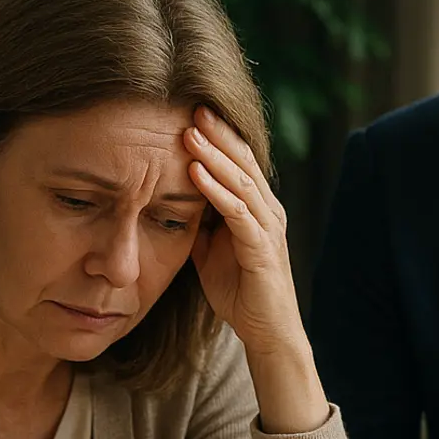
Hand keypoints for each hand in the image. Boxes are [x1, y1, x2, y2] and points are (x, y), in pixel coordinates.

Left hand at [184, 106, 303, 355]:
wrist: (267, 332)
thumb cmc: (240, 291)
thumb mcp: (211, 249)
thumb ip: (199, 222)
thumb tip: (170, 199)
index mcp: (257, 208)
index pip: (239, 162)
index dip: (218, 136)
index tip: (190, 112)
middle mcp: (268, 211)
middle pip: (243, 161)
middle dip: (217, 133)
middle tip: (191, 106)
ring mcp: (268, 228)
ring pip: (240, 181)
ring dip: (213, 155)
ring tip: (189, 132)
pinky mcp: (262, 249)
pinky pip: (237, 213)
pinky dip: (215, 191)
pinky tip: (195, 173)